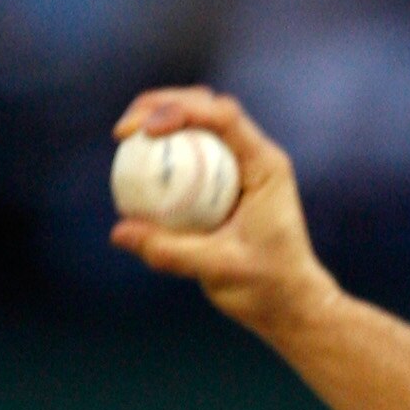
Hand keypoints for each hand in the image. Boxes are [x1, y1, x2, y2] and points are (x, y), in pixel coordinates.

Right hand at [109, 88, 335, 346]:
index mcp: (265, 166)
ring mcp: (241, 165)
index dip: (181, 110)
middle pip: (206, 106)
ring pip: (197, 123)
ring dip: (159, 120)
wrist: (291, 304)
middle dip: (160, 105)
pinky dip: (165, 152)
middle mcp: (255, 156)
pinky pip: (192, 153)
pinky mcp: (226, 180)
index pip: (223, 117)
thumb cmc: (267, 288)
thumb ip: (171, 251)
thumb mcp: (219, 270)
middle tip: (124, 130)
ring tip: (125, 138)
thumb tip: (119, 232)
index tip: (146, 131)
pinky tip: (136, 166)